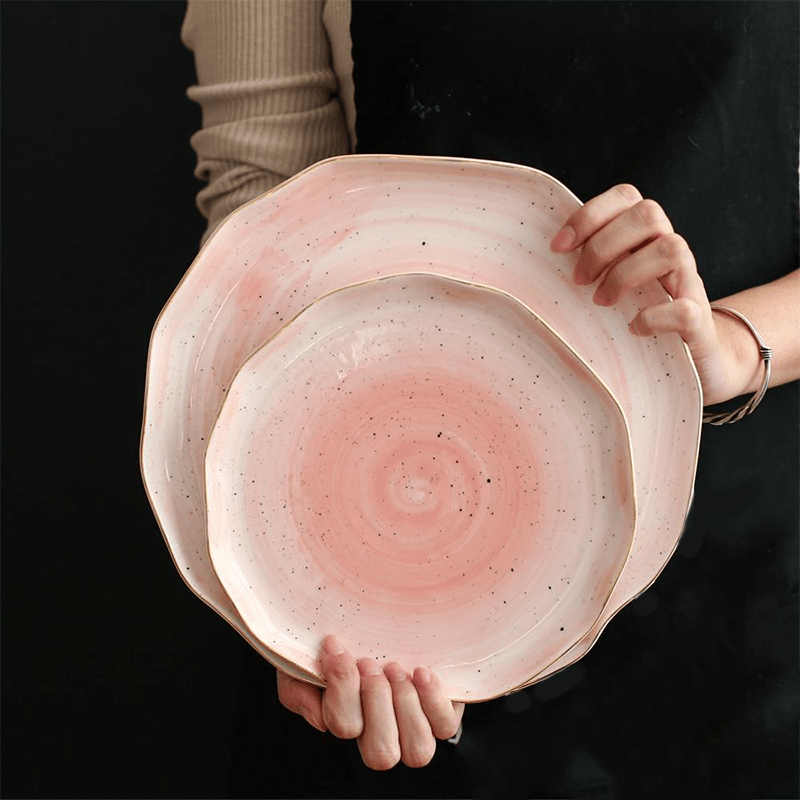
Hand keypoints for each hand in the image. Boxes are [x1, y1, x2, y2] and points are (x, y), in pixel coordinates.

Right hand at [277, 635, 464, 769]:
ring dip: (404, 705)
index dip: (342, 689)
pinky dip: (433, 701)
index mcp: (347, 720)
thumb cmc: (338, 639)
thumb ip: (297, 692)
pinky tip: (420, 671)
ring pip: (417, 750)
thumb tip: (320, 721)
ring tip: (394, 667)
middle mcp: (383, 731)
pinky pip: (446, 726)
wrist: (376, 605)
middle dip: (375, 702)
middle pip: (381, 754)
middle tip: (368, 663)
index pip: (344, 727)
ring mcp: (415, 723)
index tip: (338, 647)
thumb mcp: (303, 659)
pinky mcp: (443, 707)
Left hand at [550, 184, 754, 404]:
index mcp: (647, 238)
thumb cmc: (640, 317)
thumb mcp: (611, 286)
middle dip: (604, 245)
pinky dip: (654, 318)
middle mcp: (673, 253)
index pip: (626, 197)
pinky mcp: (700, 323)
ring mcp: (690, 285)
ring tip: (601, 301)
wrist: (696, 362)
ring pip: (672, 248)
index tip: (558, 247)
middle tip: (578, 280)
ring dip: (626, 274)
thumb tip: (536, 261)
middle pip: (649, 214)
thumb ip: (588, 267)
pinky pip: (685, 308)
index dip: (590, 214)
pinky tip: (633, 329)